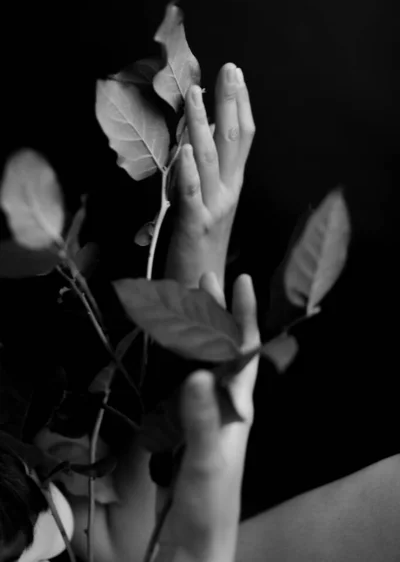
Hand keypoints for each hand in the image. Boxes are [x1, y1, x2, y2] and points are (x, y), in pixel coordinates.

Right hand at [155, 272, 259, 561]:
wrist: (194, 537)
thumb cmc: (210, 500)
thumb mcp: (208, 459)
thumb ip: (203, 419)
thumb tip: (197, 374)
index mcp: (238, 406)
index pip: (243, 350)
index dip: (243, 313)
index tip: (239, 279)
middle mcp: (224, 402)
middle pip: (221, 347)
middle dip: (215, 310)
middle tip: (204, 278)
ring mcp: (204, 411)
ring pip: (201, 360)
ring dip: (194, 329)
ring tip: (184, 301)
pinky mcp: (184, 423)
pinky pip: (180, 381)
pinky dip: (173, 358)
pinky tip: (165, 347)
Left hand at [165, 64, 255, 290]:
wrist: (205, 290)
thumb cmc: (203, 245)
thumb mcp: (209, 205)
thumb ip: (206, 175)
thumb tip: (196, 143)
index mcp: (233, 186)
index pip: (242, 139)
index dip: (241, 106)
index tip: (237, 75)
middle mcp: (229, 192)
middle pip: (233, 141)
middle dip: (231, 103)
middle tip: (229, 68)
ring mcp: (213, 207)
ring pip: (210, 159)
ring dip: (203, 125)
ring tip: (198, 94)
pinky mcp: (193, 225)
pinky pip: (190, 193)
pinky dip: (188, 170)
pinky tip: (184, 148)